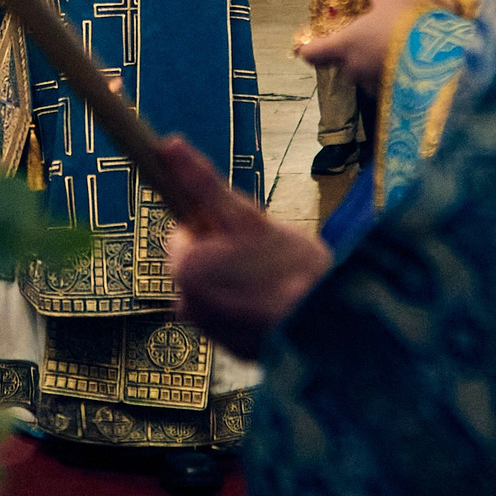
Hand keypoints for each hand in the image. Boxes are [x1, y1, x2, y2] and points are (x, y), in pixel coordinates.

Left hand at [159, 136, 331, 359]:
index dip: (215, 227)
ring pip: (221, 291)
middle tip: (266, 255)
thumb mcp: (245, 215)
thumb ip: (202, 182)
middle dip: (228, 257)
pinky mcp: (236, 351)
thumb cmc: (288, 266)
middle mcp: (188, 306)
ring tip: (278, 279)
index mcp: (184, 270)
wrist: (328, 325)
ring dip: (241, 283)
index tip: (243, 231)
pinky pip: (238, 319)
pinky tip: (280, 303)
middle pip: (202, 264)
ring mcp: (212, 333)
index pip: (185, 235)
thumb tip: (167, 144)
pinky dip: (253, 310)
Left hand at [295, 0, 441, 93]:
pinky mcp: (398, 98)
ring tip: (398, 46)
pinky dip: (395, 74)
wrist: (449, 60)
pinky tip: (413, 61)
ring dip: (376, 62)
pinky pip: (389, 84)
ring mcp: (375, 87)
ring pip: (367, 74)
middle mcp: (354, 71)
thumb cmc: (411, 23)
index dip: (308, 48)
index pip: (313, 53)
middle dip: (353, 51)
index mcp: (345, 45)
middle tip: (369, 35)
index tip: (305, 45)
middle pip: (343, 62)